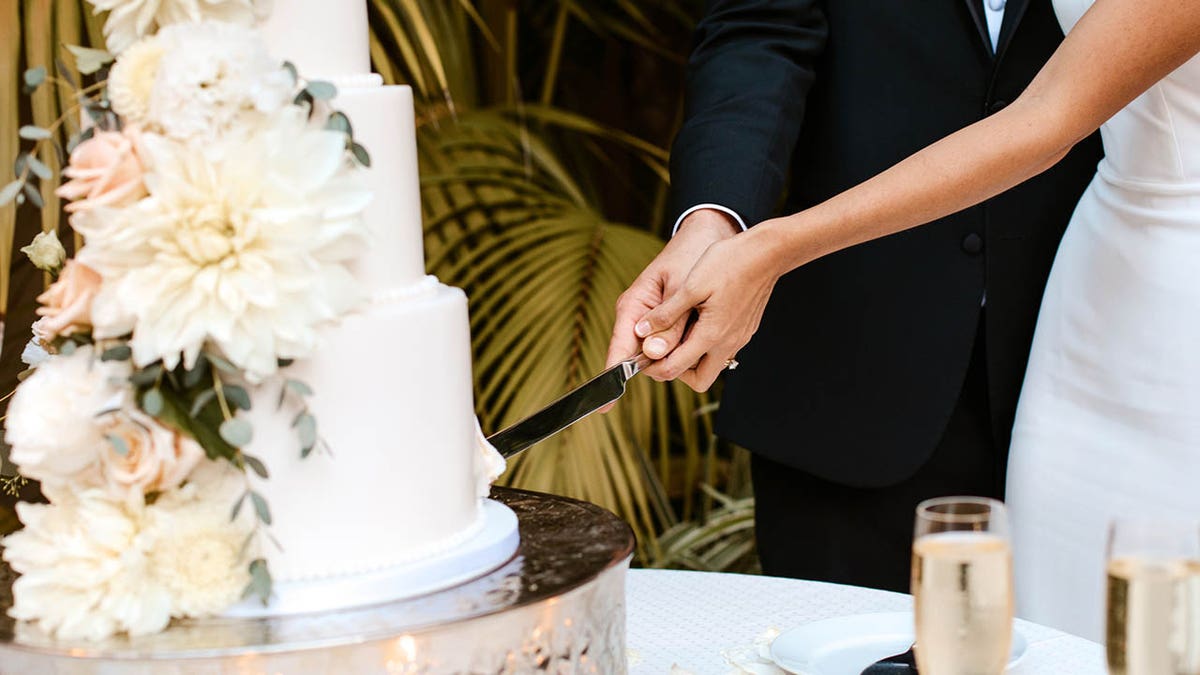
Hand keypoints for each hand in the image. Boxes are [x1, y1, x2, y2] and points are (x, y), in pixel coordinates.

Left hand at [634, 222, 785, 391]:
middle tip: (661, 350)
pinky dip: (706, 346)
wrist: (767, 253)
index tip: (642, 355)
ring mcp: (739, 338)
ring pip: (712, 365)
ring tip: (677, 333)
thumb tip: (642, 332)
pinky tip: (697, 322)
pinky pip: (723, 349)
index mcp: (710, 335)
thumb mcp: (690, 286)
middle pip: (698, 380)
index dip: (653, 367)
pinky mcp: (745, 329)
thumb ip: (666, 313)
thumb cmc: (729, 263)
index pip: (675, 369)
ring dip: (692, 358)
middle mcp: (728, 343)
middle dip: (676, 370)